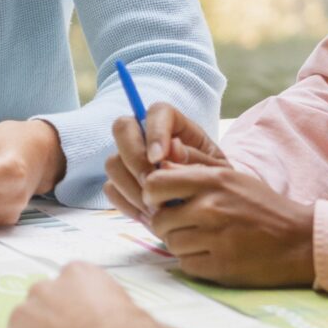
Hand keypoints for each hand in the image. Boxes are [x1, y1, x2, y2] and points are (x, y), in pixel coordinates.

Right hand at [103, 103, 224, 221]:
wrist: (209, 211)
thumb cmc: (217, 186)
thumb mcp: (217, 173)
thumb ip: (197, 159)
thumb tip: (173, 149)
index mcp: (175, 125)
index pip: (157, 112)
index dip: (153, 132)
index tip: (158, 159)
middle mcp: (146, 136)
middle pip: (122, 128)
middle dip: (134, 159)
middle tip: (152, 185)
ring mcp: (130, 158)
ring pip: (113, 162)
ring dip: (132, 187)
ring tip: (157, 209)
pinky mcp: (122, 182)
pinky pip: (111, 189)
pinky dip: (128, 204)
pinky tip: (150, 216)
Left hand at [142, 164, 315, 285]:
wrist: (300, 241)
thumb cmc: (263, 207)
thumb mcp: (233, 178)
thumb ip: (195, 169)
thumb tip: (161, 161)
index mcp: (213, 182)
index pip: (156, 184)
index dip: (152, 194)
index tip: (162, 201)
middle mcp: (211, 208)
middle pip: (159, 219)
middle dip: (167, 224)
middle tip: (184, 225)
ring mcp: (216, 239)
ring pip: (171, 243)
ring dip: (181, 244)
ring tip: (202, 239)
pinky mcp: (220, 267)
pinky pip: (185, 265)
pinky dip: (193, 261)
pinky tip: (211, 254)